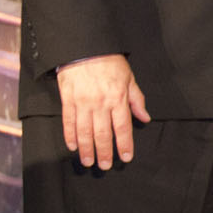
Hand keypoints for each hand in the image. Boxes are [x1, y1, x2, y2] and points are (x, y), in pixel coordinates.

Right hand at [57, 54, 149, 169]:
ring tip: (88, 161)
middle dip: (104, 152)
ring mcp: (82, 102)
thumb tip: (145, 118)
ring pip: (84, 131)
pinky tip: (73, 146)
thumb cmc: (109, 62)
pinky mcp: (68, 99)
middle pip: (102, 133)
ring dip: (87, 148)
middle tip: (104, 166)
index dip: (124, 144)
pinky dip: (70, 135)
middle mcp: (100, 103)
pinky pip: (68, 121)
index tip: (126, 157)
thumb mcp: (129, 78)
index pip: (123, 127)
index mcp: (118, 99)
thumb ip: (136, 100)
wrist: (84, 47)